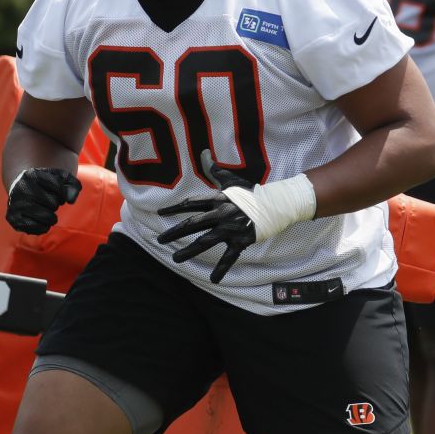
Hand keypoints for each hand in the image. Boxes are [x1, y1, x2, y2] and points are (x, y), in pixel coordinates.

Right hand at [5, 167, 81, 234]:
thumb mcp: (60, 178)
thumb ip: (73, 185)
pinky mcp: (13, 218)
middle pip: (53, 203)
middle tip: (47, 202)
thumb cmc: (44, 184)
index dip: (62, 192)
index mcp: (32, 175)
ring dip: (52, 217)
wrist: (20, 188)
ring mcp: (15, 203)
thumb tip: (71, 200)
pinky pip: (37, 228)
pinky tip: (39, 220)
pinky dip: (43, 227)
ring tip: (45, 212)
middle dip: (55, 204)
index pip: (58, 186)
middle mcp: (21, 188)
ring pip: (47, 218)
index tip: (56, 191)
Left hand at [157, 150, 256, 283]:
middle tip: (160, 240)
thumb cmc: (250, 192)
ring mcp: (230, 229)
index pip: (191, 204)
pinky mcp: (240, 241)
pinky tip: (213, 279)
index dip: (174, 208)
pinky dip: (221, 269)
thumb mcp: (231, 180)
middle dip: (174, 232)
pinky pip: (229, 257)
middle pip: (193, 225)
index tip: (160, 213)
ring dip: (189, 251)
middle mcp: (220, 214)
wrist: (274, 204)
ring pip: (205, 242)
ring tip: (175, 260)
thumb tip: (204, 153)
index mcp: (217, 199)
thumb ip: (214, 170)